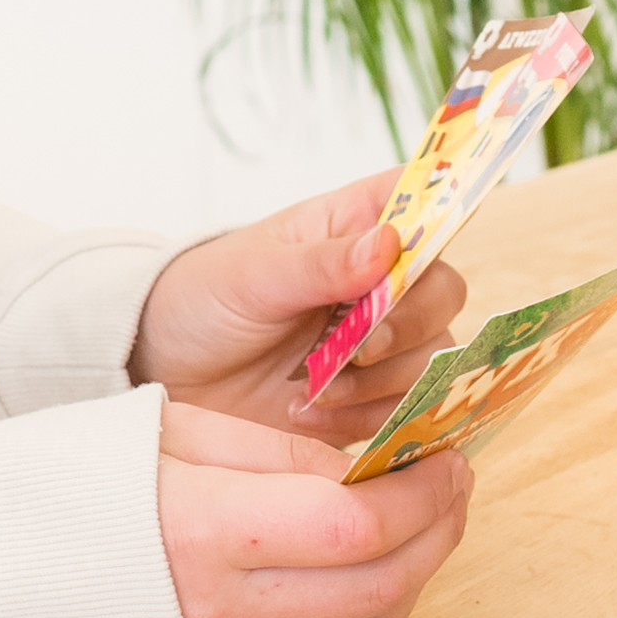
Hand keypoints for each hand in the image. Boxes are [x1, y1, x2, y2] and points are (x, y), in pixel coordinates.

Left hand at [136, 172, 473, 435]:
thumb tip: (387, 245)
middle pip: (444, 291)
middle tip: (357, 348)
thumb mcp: (254, 274)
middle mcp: (384, 279)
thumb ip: (321, 263)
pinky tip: (308, 412)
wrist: (172, 370)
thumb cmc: (207, 299)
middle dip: (407, 325)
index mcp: (358, 224)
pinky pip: (405, 410)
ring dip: (380, 381)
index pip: (429, 200)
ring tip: (313, 386)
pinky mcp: (374, 395)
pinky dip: (363, 418)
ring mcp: (384, 339)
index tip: (409, 258)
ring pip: (433, 357)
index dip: (440, 219)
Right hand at [154, 400, 474, 617]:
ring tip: (422, 524)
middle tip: (451, 484)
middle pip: (382, 586)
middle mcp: (226, 609)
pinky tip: (368, 569)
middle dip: (438, 531)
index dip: (424, 492)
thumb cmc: (69, 485)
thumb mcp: (168, 431)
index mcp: (209, 530)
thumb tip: (361, 470)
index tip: (446, 455)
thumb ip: (275, 453)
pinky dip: (367, 613)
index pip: (360, 524)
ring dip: (415, 578)